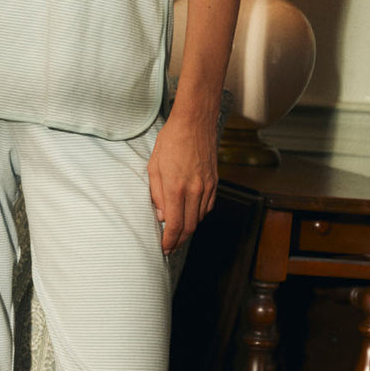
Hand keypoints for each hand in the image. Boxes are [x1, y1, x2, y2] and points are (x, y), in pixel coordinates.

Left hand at [147, 108, 218, 253]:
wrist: (195, 122)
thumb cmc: (171, 140)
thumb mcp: (154, 166)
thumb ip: (156, 193)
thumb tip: (161, 215)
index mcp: (176, 187)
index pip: (175, 225)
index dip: (169, 241)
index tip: (164, 248)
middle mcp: (194, 190)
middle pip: (190, 227)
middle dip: (179, 240)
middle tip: (170, 246)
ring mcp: (207, 187)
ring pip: (200, 218)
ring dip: (189, 228)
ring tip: (177, 232)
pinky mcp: (214, 182)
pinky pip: (208, 206)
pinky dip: (199, 215)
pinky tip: (190, 214)